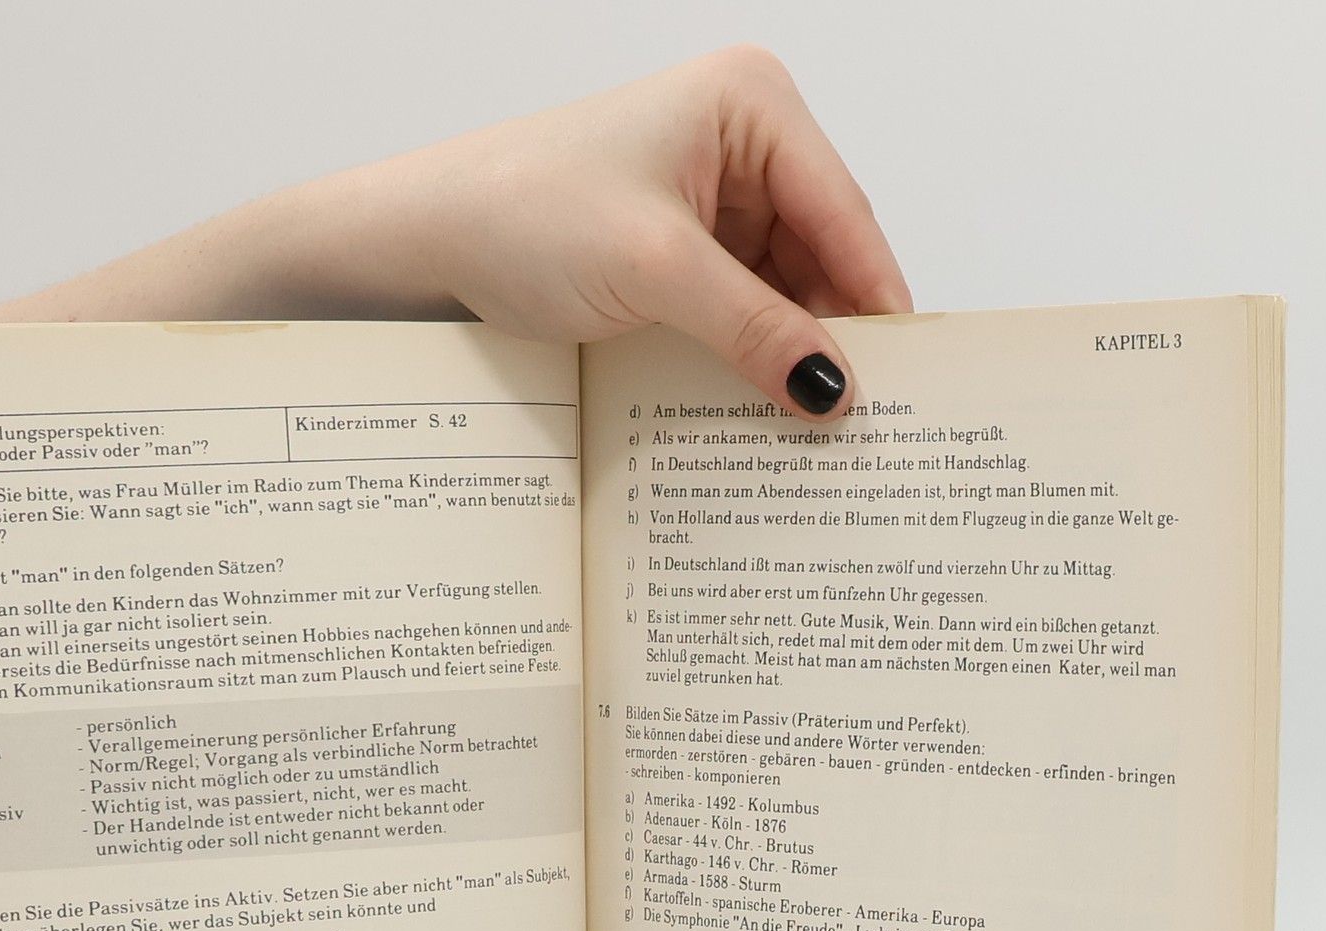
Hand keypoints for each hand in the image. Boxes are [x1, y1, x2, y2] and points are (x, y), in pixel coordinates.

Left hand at [204, 46, 910, 419]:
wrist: (422, 242)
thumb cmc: (521, 213)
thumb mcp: (656, 273)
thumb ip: (756, 329)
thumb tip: (835, 388)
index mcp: (751, 105)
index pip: (845, 214)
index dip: (876, 303)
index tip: (903, 384)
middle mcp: (741, 139)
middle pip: (822, 255)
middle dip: (831, 335)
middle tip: (859, 425)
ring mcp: (709, 195)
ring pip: (783, 290)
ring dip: (787, 355)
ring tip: (809, 430)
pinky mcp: (677, 247)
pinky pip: (739, 307)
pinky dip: (747, 355)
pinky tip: (757, 406)